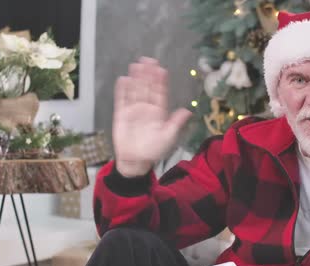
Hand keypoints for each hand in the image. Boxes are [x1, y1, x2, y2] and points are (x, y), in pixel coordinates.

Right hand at [113, 57, 191, 176]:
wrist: (135, 161)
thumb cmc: (154, 150)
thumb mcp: (169, 137)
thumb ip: (176, 123)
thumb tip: (188, 111)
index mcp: (159, 112)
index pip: (160, 93)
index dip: (161, 82)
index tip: (161, 69)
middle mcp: (147, 108)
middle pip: (147, 88)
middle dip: (148, 75)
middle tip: (149, 60)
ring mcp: (134, 110)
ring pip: (135, 90)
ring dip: (136, 79)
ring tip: (136, 65)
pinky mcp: (121, 115)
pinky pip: (122, 100)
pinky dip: (122, 90)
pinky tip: (124, 79)